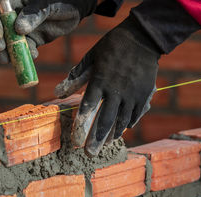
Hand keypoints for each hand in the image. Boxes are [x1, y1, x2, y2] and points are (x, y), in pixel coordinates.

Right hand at [0, 0, 96, 62]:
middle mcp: (16, 15)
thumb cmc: (61, 0)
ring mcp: (24, 28)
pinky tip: (34, 56)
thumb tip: (18, 29)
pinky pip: (27, 48)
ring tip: (11, 61)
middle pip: (2, 29)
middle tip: (1, 51)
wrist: (77, 8)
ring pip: (12, 41)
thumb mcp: (48, 5)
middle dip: (0, 41)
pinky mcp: (34, 39)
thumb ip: (34, 15)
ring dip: (11, 52)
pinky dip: (28, 54)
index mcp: (15, 1)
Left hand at [55, 16, 160, 156]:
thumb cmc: (112, 47)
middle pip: (105, 120)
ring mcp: (132, 94)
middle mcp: (116, 91)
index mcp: (100, 81)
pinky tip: (121, 133)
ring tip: (104, 147)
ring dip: (111, 136)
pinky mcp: (144, 95)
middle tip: (89, 154)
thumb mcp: (91, 57)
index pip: (88, 108)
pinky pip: (135, 115)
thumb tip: (57, 93)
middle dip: (96, 139)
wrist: (142, 38)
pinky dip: (127, 125)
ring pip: (121, 121)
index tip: (75, 141)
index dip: (81, 125)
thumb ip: (76, 77)